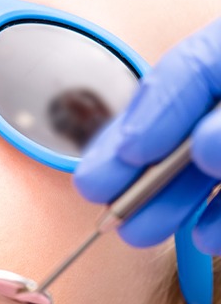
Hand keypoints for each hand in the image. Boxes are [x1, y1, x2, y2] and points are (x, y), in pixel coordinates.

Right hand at [73, 18, 220, 252]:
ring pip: (202, 165)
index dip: (152, 109)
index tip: (128, 152)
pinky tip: (204, 234)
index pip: (190, 68)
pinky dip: (219, 216)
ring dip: (170, 202)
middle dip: (138, 166)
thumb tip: (203, 146)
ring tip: (136, 231)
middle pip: (181, 123)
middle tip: (95, 190)